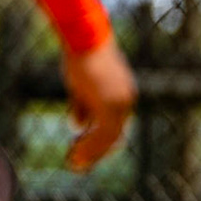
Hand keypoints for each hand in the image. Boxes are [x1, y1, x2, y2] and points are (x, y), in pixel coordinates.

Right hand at [62, 36, 135, 172]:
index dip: (98, 140)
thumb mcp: (80, 85)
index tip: (81, 149)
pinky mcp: (111, 105)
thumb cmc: (80, 55)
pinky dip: (90, 147)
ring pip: (109, 137)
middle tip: (77, 164)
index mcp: (122, 93)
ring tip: (74, 164)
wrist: (83, 37)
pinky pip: (103, 134)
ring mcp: (121, 103)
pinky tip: (75, 154)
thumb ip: (82, 105)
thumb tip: (77, 126)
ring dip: (91, 152)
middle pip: (115, 135)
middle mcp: (127, 99)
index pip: (115, 125)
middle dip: (95, 151)